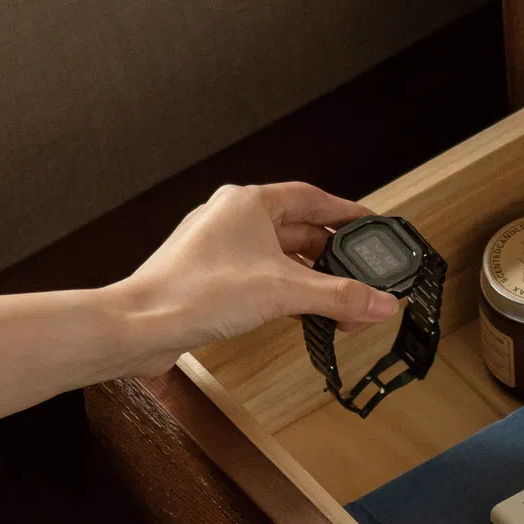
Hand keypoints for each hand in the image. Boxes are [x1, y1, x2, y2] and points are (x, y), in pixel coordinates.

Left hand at [113, 182, 399, 369]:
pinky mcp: (209, 276)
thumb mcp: (283, 291)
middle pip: (297, 228)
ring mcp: (218, 248)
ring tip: (337, 299)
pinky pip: (259, 275)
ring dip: (309, 277)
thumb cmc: (196, 293)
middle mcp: (233, 218)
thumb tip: (381, 303)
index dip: (345, 213)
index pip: (312, 198)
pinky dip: (284, 290)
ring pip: (277, 255)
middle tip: (361, 272)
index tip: (371, 227)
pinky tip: (300, 311)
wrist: (141, 325)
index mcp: (249, 203)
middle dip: (331, 254)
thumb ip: (339, 296)